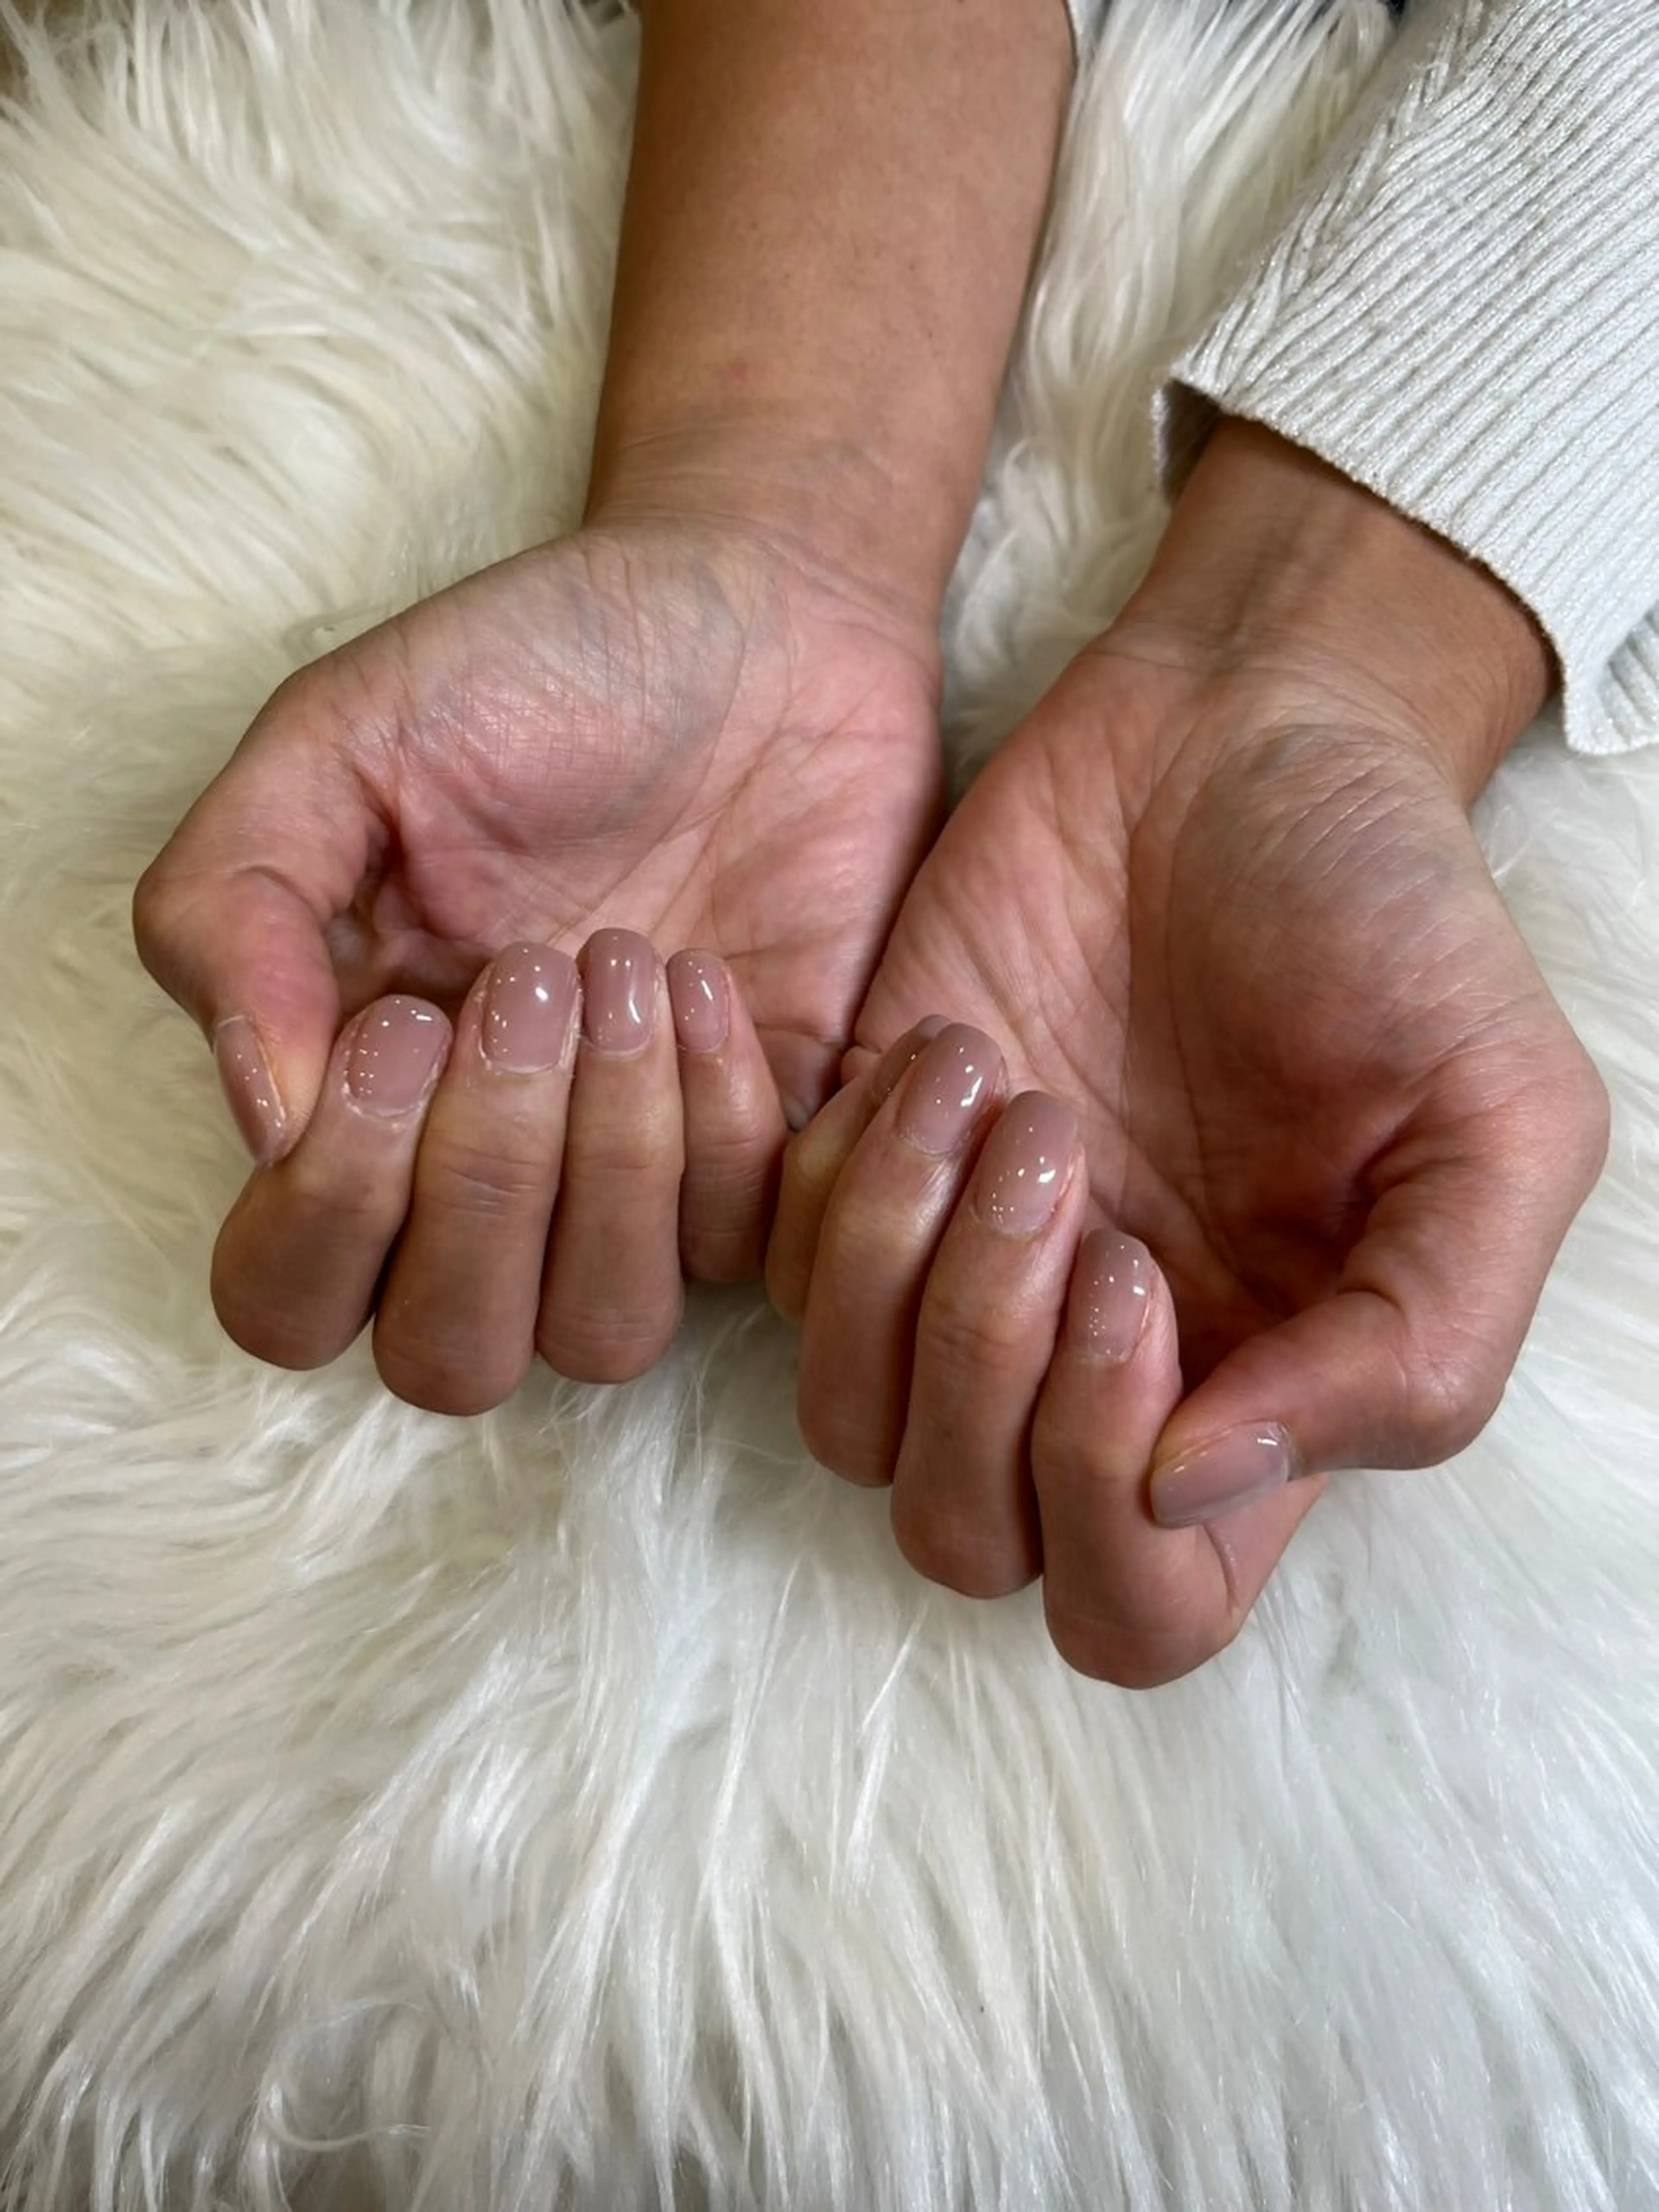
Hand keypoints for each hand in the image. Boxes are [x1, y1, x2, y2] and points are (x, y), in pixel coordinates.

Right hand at [134, 514, 941, 1406]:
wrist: (762, 614)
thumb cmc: (540, 666)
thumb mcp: (342, 736)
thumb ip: (242, 909)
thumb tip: (264, 1118)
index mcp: (355, 1092)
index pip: (292, 1294)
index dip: (337, 1206)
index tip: (409, 1015)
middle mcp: (489, 1168)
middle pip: (450, 1354)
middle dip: (483, 1190)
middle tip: (531, 979)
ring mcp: (634, 1176)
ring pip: (604, 1333)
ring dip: (612, 1162)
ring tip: (633, 964)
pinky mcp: (771, 1152)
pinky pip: (741, 1240)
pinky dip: (723, 1112)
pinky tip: (712, 977)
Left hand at [769, 422, 1608, 1685]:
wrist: (1240, 736)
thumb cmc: (1386, 921)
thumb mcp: (1500, 1125)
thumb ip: (1414, 1348)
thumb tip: (1194, 1486)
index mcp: (1257, 1394)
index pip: (1140, 1605)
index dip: (1108, 1498)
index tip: (1139, 1278)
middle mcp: (1096, 1369)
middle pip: (968, 1541)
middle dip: (987, 1382)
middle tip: (1065, 1168)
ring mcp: (964, 1271)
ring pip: (847, 1425)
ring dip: (896, 1268)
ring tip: (998, 1089)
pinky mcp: (861, 1165)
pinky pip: (767, 1267)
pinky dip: (828, 1173)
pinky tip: (935, 1047)